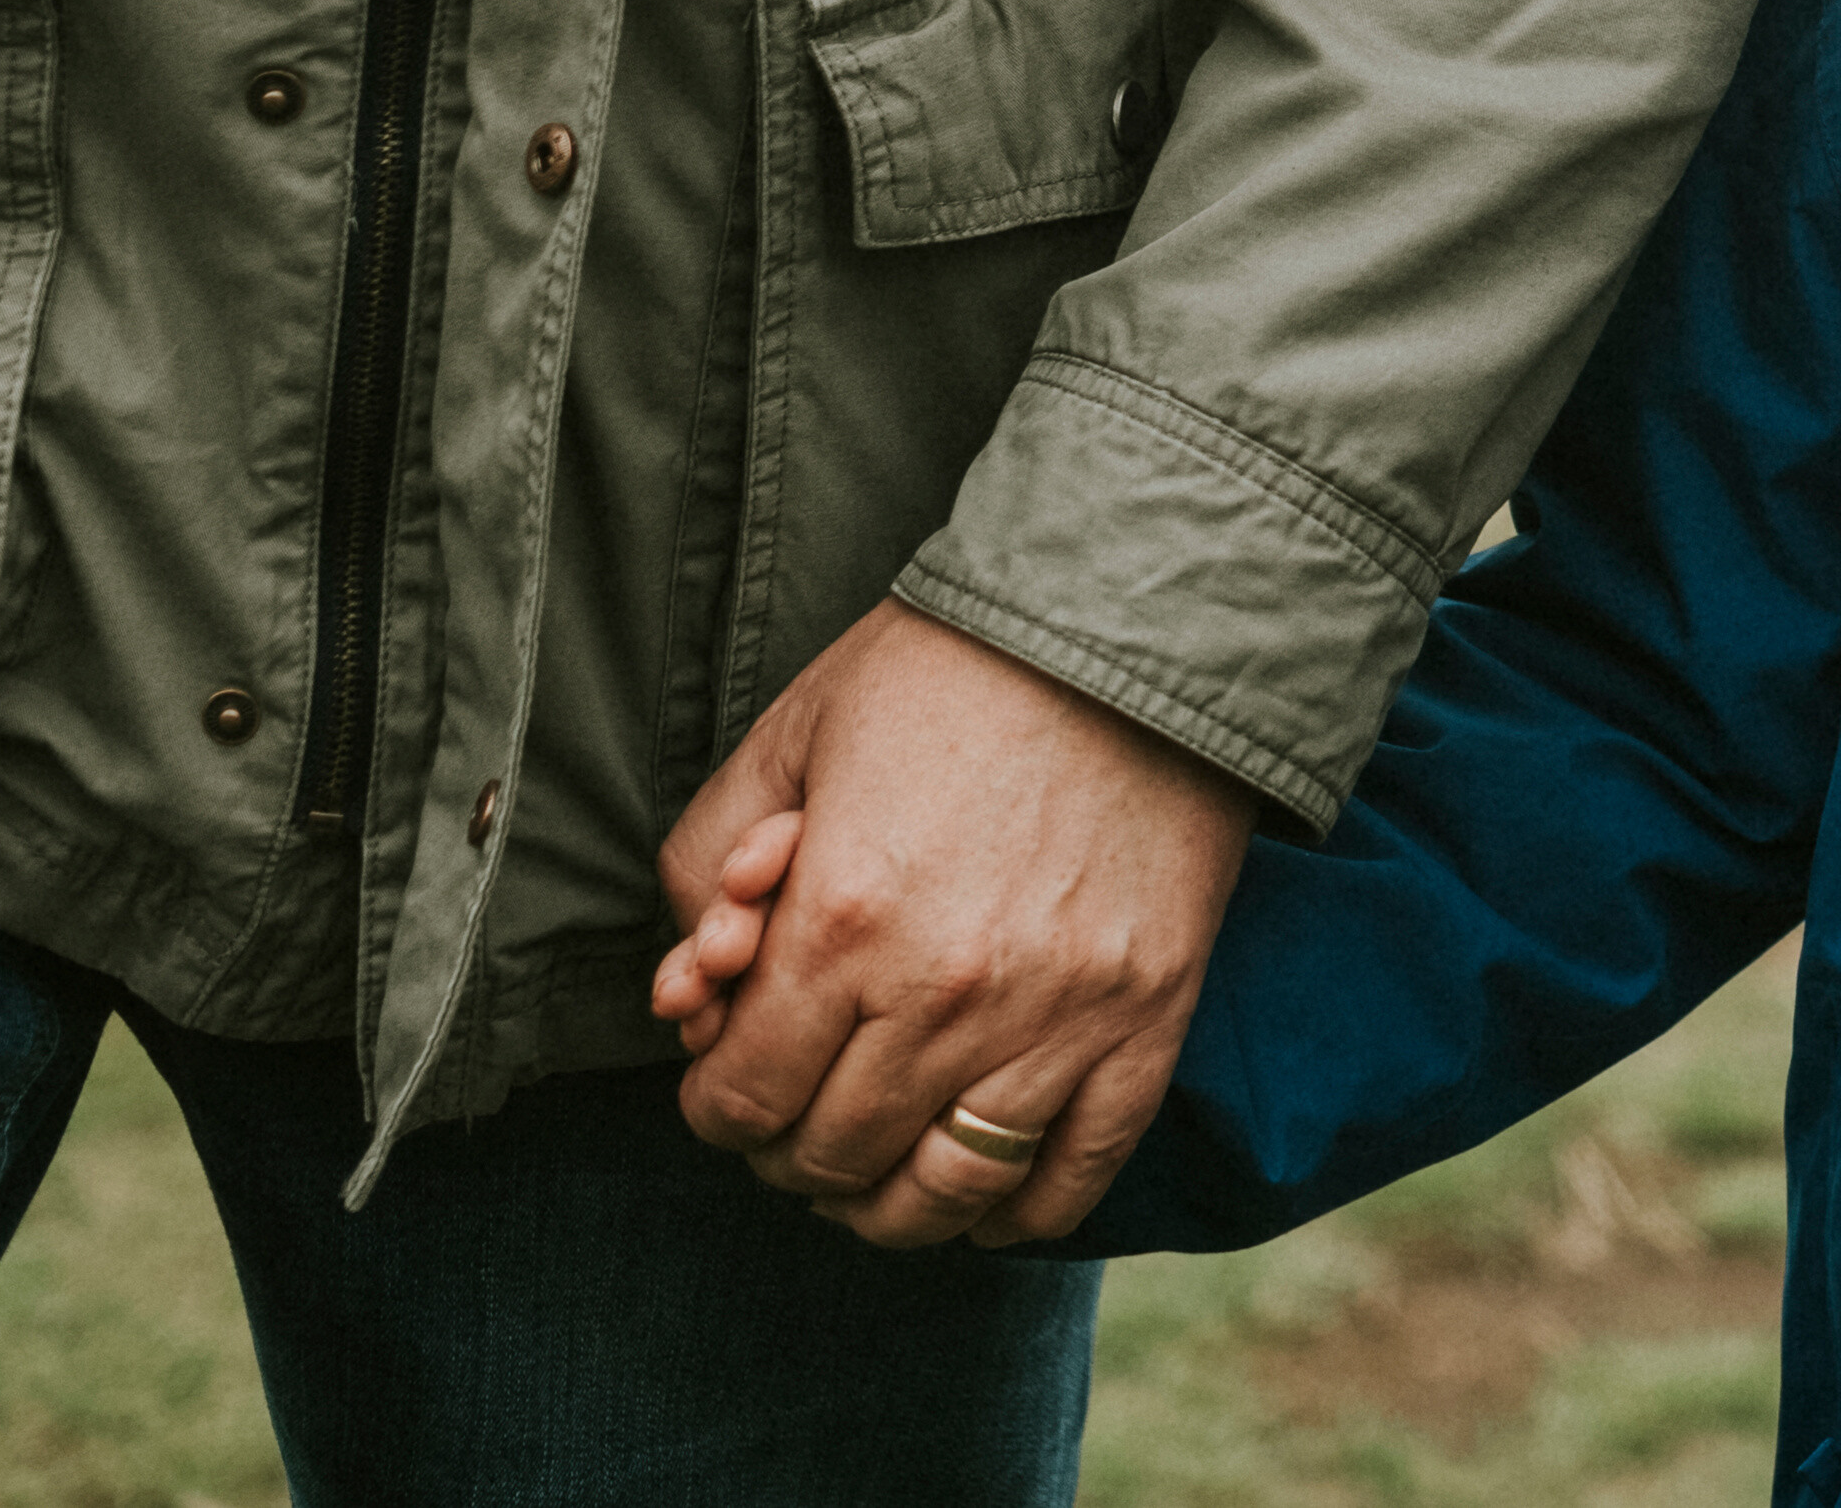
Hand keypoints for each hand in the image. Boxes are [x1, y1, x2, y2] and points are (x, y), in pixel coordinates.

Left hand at [651, 598, 1263, 1249]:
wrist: (1136, 624)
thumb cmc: (953, 670)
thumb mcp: (793, 732)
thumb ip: (708, 858)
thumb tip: (696, 984)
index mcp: (842, 922)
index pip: (743, 1100)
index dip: (717, 1107)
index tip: (728, 1082)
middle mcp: (943, 995)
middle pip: (830, 1159)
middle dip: (788, 1152)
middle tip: (794, 1116)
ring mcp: (1054, 1020)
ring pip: (941, 1194)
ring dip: (886, 1209)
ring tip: (872, 1176)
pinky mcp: (1144, 1025)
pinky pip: (1070, 1180)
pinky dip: (1014, 1216)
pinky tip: (980, 1195)